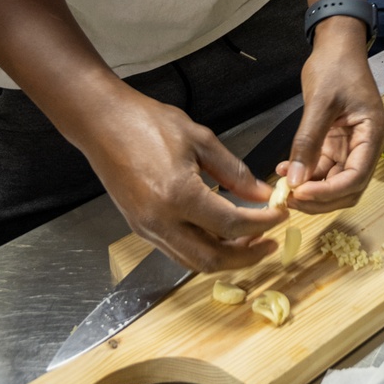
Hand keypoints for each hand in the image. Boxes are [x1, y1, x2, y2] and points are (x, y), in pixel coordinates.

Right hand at [83, 88, 282, 272]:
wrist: (102, 123)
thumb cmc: (148, 122)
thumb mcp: (200, 140)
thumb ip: (233, 172)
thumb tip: (260, 194)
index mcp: (178, 196)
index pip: (231, 224)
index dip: (261, 224)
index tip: (281, 216)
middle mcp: (160, 221)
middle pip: (212, 258)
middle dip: (247, 255)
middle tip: (271, 242)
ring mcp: (147, 229)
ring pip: (193, 261)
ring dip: (226, 256)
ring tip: (250, 239)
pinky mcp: (139, 227)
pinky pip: (177, 250)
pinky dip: (204, 248)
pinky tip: (221, 233)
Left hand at [276, 17, 383, 211]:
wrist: (336, 45)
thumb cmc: (335, 66)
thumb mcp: (320, 102)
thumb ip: (308, 141)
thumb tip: (295, 180)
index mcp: (372, 134)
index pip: (356, 177)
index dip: (329, 192)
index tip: (300, 194)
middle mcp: (366, 144)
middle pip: (348, 187)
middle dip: (320, 197)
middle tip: (289, 198)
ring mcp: (352, 145)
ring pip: (334, 181)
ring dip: (311, 188)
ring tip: (284, 187)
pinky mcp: (337, 142)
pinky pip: (323, 167)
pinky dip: (306, 173)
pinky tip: (284, 170)